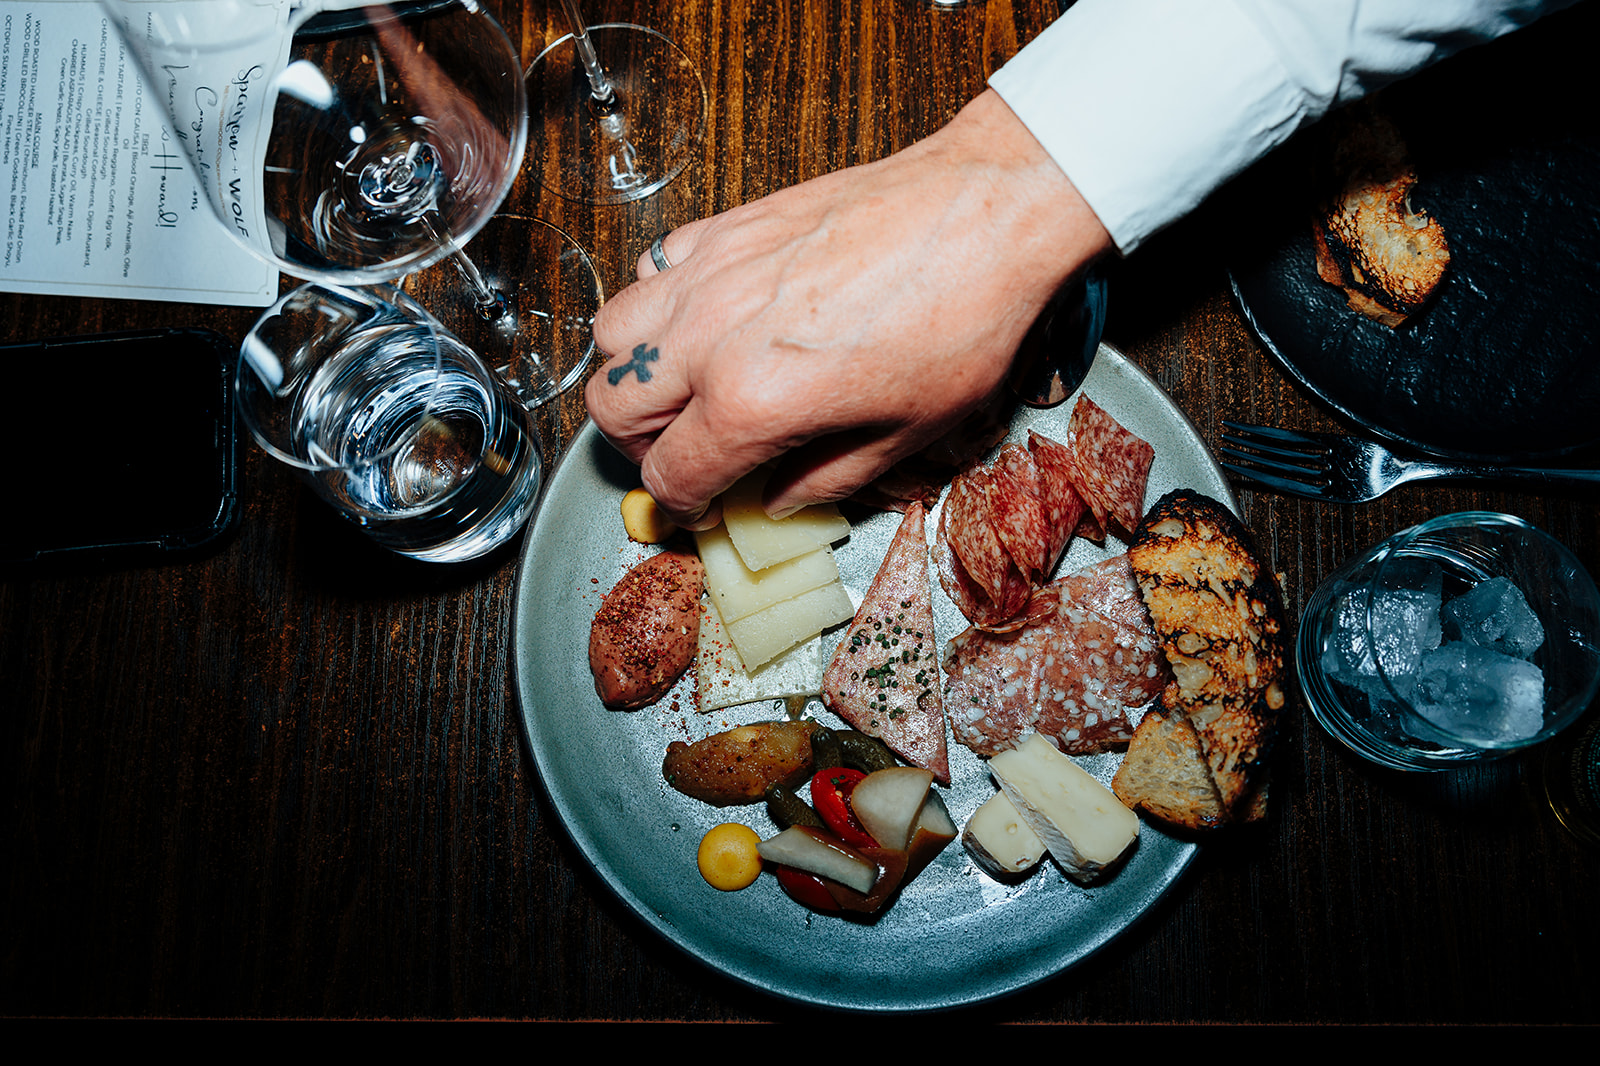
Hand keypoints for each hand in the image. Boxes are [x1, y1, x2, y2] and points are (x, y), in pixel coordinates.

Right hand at [586, 90, 1111, 528]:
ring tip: (681, 389)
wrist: (985, 214)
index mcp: (753, 401)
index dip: (685, 506)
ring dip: (634, 375)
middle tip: (687, 454)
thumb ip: (824, 480)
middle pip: (612, 409)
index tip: (705, 505)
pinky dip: (659, 305)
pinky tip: (705, 320)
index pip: (671, 476)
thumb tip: (777, 500)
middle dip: (641, 448)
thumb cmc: (961, 319)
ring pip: (610, 337)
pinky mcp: (724, 228)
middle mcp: (710, 336)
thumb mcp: (906, 434)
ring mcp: (709, 273)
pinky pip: (650, 271)